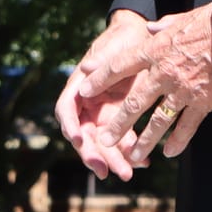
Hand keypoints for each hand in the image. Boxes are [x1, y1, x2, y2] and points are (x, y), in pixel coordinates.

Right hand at [55, 11, 155, 180]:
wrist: (144, 39)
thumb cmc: (123, 40)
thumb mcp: (114, 47)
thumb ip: (101, 60)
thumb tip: (84, 68)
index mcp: (80, 86)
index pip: (67, 109)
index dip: (70, 125)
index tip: (78, 140)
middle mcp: (88, 104)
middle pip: (84, 135)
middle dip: (94, 154)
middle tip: (106, 171)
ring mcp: (103, 114)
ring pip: (103, 144)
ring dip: (113, 160)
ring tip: (128, 173)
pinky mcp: (121, 119)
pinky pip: (122, 141)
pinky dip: (130, 153)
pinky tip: (144, 161)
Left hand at [78, 2, 211, 166]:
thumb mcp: (181, 19)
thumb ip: (162, 28)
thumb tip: (150, 29)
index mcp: (155, 50)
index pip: (120, 65)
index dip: (100, 79)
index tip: (83, 89)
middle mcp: (165, 72)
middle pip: (134, 101)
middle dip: (117, 123)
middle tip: (103, 139)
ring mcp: (184, 90)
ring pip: (158, 120)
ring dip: (144, 141)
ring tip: (132, 156)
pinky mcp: (204, 102)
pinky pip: (187, 126)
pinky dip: (178, 141)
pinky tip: (169, 153)